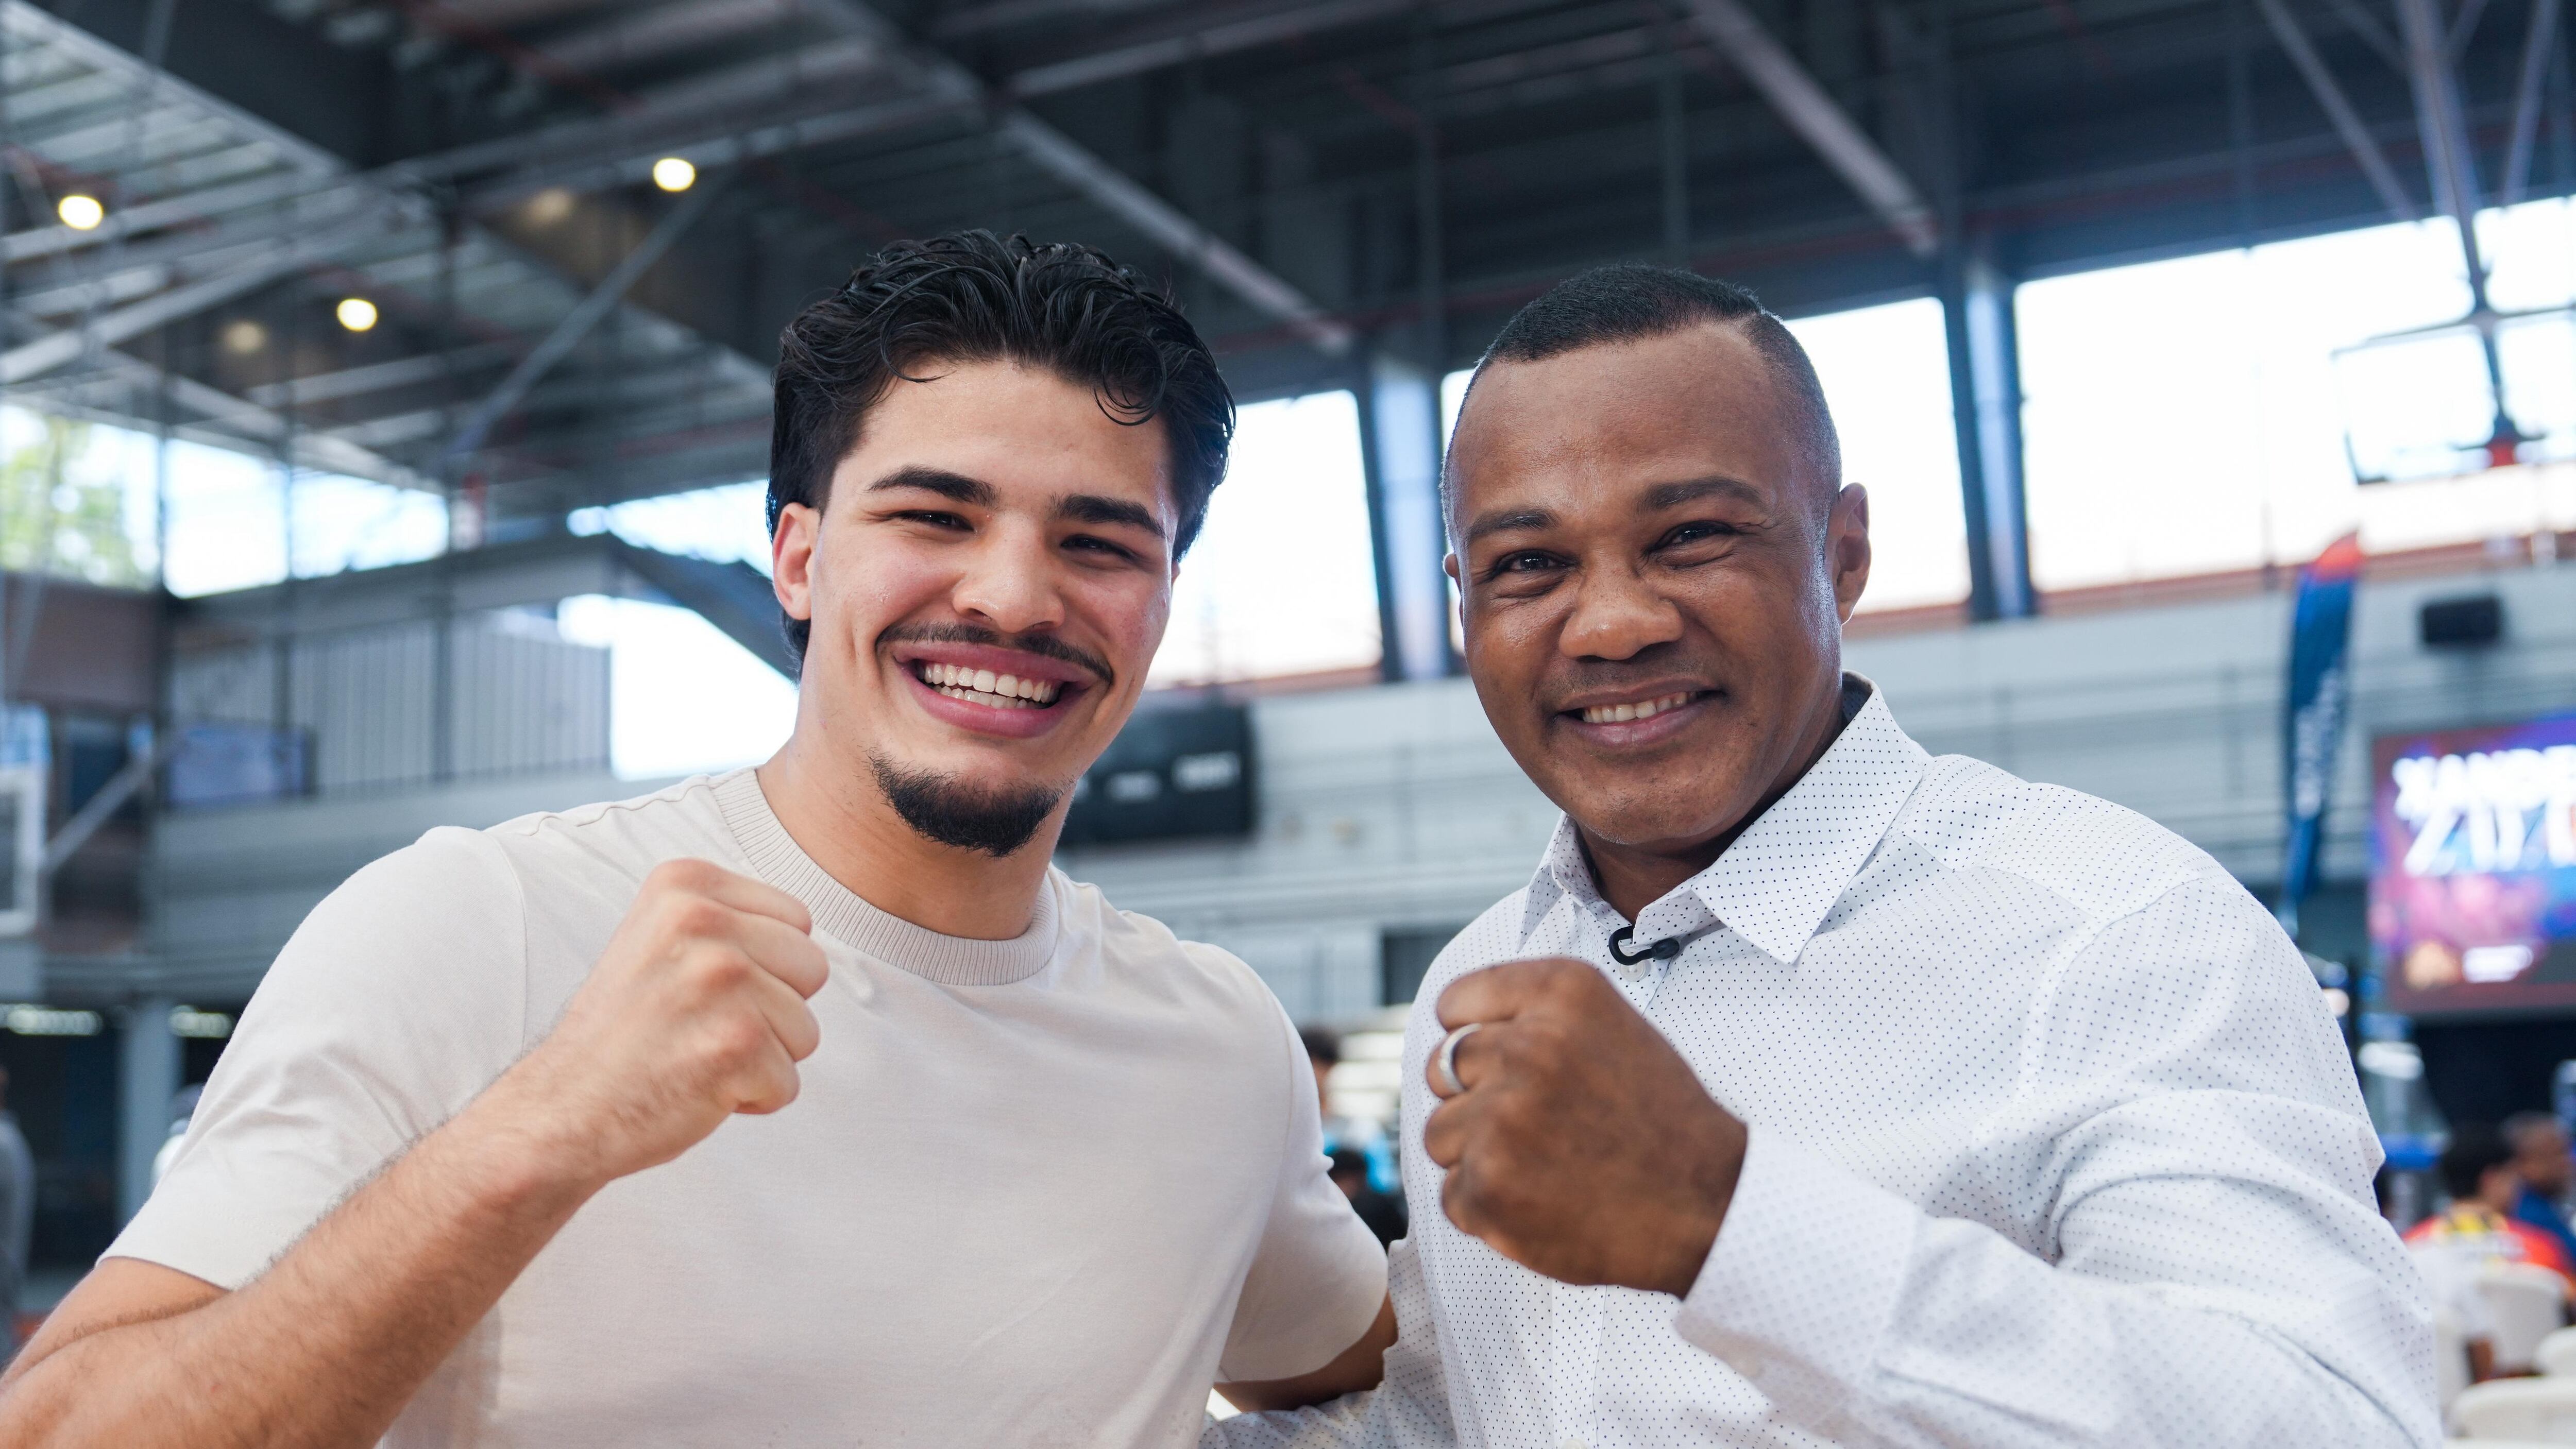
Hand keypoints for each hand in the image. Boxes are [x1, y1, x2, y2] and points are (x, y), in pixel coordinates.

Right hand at [483, 859, 827, 1187]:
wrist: (561, 1107)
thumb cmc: (622, 1031)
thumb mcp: (662, 937)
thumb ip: (728, 920)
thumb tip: (805, 928)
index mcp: (687, 884)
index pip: (796, 921)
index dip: (764, 968)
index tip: (700, 988)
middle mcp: (704, 920)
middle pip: (811, 969)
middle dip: (771, 1011)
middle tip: (700, 1026)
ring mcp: (722, 979)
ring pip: (805, 1030)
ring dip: (761, 1057)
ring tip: (694, 1054)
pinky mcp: (736, 1044)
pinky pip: (788, 1082)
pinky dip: (751, 1099)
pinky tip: (695, 1088)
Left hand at [1423, 957, 1746, 1296]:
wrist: (1708, 1204)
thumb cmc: (1660, 1118)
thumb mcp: (1611, 1026)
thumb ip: (1533, 1015)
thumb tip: (1453, 1032)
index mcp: (1561, 993)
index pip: (1455, 1004)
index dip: (1471, 1038)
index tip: (1503, 1067)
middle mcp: (1528, 1045)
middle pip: (1442, 1067)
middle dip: (1475, 1098)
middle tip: (1535, 1126)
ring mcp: (1503, 1119)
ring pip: (1438, 1132)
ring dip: (1478, 1155)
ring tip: (1544, 1166)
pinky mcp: (1489, 1187)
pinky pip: (1450, 1193)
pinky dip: (1487, 1207)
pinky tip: (1542, 1203)